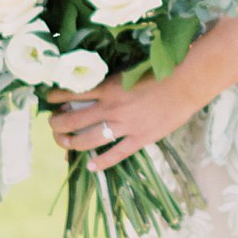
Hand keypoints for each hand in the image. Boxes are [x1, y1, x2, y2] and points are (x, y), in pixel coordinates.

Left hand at [48, 68, 206, 170]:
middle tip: (52, 125)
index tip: (50, 100)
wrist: (187, 83)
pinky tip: (91, 165)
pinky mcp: (140, 138)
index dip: (56, 98)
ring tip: (64, 143)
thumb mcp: (130, 71)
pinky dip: (101, 161)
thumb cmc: (161, 72)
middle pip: (73, 120)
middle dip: (57, 124)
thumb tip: (93, 87)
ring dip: (71, 143)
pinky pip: (115, 154)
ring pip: (88, 139)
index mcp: (108, 87)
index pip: (72, 93)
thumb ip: (111, 81)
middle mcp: (111, 108)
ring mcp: (125, 126)